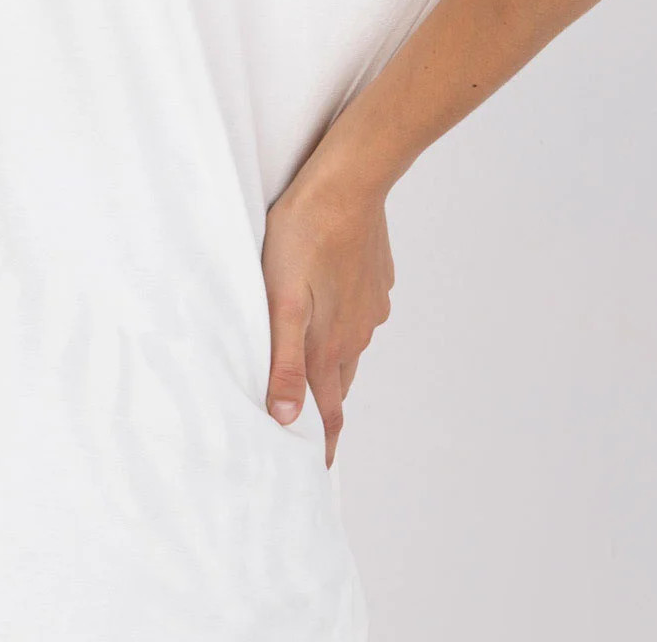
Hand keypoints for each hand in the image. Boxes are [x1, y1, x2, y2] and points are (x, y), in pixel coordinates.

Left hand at [261, 171, 394, 468]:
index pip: (329, 412)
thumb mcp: (281, 300)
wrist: (349, 182)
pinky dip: (343, 323)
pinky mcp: (376, 280)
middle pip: (338, 382)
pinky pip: (359, 314)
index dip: (322, 444)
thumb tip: (286, 420)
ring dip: (332, 362)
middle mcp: (357, 333)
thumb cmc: (304, 235)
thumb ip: (284, 360)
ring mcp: (371, 306)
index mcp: (330, 345)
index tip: (316, 473)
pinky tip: (329, 308)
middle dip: (324, 407)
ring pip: (349, 346)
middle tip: (308, 426)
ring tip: (313, 371)